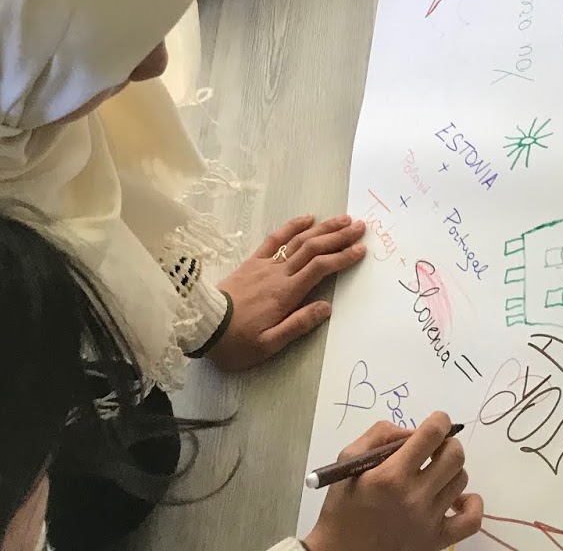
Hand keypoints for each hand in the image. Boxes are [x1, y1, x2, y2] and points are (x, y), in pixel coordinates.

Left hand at [210, 214, 366, 371]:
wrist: (201, 326)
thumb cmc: (236, 341)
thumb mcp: (267, 345)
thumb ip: (298, 325)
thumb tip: (326, 307)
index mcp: (286, 293)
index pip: (321, 268)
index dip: (343, 257)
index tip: (361, 250)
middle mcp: (279, 273)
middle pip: (314, 248)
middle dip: (339, 236)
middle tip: (360, 227)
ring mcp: (265, 264)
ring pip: (299, 240)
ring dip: (323, 228)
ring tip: (343, 219)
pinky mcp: (252, 261)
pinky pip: (275, 239)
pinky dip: (292, 226)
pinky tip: (307, 218)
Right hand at [304, 413, 482, 550]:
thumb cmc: (343, 504)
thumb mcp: (349, 458)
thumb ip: (381, 434)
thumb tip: (413, 431)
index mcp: (392, 475)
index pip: (433, 433)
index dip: (439, 420)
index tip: (434, 423)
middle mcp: (414, 497)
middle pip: (455, 455)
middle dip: (445, 444)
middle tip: (431, 452)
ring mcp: (428, 521)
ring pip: (461, 480)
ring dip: (450, 471)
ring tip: (433, 476)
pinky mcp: (436, 541)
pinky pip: (472, 520)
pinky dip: (471, 504)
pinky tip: (455, 499)